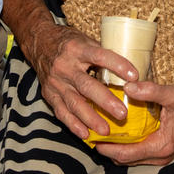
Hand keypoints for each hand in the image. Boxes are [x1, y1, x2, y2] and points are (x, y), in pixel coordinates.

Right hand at [18, 19, 142, 138]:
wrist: (39, 42)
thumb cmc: (67, 42)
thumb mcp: (84, 39)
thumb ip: (102, 53)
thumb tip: (126, 66)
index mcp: (76, 49)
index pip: (99, 56)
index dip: (117, 65)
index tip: (134, 76)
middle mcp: (65, 66)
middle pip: (87, 86)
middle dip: (105, 101)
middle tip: (122, 113)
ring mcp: (56, 82)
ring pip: (74, 103)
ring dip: (91, 118)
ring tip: (105, 130)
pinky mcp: (49, 94)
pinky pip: (61, 112)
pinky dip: (73, 124)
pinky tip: (85, 134)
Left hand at [96, 59, 173, 166]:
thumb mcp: (173, 94)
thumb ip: (150, 91)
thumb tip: (127, 86)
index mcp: (162, 146)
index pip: (126, 154)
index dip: (106, 148)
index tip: (90, 137)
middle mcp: (162, 155)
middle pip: (126, 160)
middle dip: (107, 150)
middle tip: (90, 135)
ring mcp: (163, 155)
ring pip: (132, 158)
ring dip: (116, 149)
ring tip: (100, 134)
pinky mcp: (164, 150)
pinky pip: (139, 153)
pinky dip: (126, 146)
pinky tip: (117, 132)